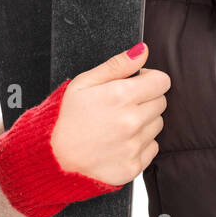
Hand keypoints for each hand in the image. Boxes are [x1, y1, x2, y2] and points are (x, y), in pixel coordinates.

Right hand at [50, 42, 169, 186]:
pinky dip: (140, 144)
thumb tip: (143, 50)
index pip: (162, 81)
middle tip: (121, 106)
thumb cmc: (66, 117)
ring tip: (118, 125)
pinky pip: (152, 148)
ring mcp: (134, 145)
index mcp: (122, 96)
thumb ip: (117, 64)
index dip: (149, 79)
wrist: (53, 159)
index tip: (136, 84)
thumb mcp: (84, 82)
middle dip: (146, 100)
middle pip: (161, 102)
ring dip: (144, 122)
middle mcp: (132, 121)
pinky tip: (119, 143)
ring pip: (157, 125)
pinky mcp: (134, 166)